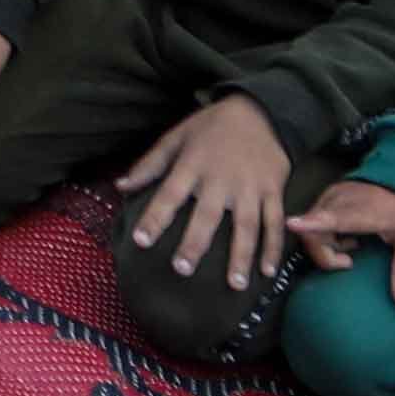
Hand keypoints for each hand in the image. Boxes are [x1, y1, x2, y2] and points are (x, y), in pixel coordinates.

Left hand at [117, 95, 299, 294]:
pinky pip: (274, 222)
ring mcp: (250, 186)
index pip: (169, 194)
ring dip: (241, 256)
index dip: (154, 217)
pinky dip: (273, 248)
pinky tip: (267, 272)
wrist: (261, 110)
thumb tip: (120, 187)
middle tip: (182, 270)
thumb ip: (149, 164)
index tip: (140, 241)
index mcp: (193, 165)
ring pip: (247, 225)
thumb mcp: (177, 137)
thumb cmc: (211, 127)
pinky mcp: (273, 190)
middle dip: (195, 243)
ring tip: (234, 285)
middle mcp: (222, 179)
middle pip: (207, 215)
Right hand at [286, 179, 394, 301]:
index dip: (311, 223)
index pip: (332, 218)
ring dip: (325, 247)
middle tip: (350, 262)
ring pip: (310, 228)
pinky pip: (313, 220)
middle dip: (325, 256)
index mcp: (362, 212)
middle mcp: (340, 201)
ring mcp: (331, 196)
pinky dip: (324, 235)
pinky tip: (347, 236)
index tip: (292, 224)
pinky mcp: (327, 195)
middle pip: (313, 233)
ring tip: (352, 246)